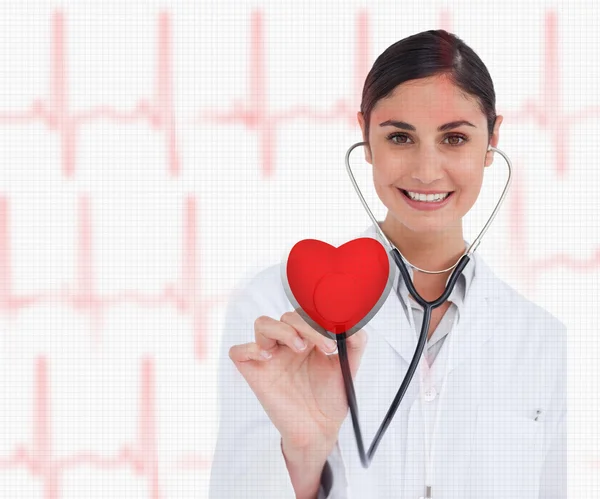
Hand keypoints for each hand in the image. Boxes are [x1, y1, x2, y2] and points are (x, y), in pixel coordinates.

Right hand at [229, 311, 367, 453]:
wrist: (320, 429)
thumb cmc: (330, 398)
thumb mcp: (348, 366)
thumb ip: (355, 342)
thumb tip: (355, 323)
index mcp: (307, 337)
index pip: (306, 313)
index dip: (319, 318)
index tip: (336, 334)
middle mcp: (286, 343)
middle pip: (286, 316)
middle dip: (307, 326)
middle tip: (326, 347)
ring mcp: (269, 356)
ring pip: (262, 323)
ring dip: (281, 330)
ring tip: (299, 347)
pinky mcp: (254, 372)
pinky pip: (238, 351)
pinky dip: (250, 348)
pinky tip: (268, 358)